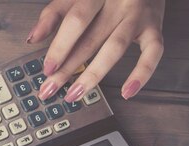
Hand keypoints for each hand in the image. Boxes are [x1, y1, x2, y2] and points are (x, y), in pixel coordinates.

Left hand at [27, 0, 164, 101]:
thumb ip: (53, 13)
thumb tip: (33, 38)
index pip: (76, 20)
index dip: (60, 46)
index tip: (47, 69)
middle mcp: (118, 2)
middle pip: (90, 39)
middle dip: (67, 69)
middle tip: (50, 90)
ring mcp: (138, 15)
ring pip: (115, 49)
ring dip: (93, 75)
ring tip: (75, 94)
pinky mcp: (154, 26)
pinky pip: (153, 53)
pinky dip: (142, 74)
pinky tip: (127, 92)